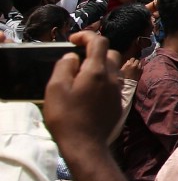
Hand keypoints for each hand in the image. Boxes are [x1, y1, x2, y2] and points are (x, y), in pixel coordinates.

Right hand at [43, 31, 125, 154]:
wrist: (85, 144)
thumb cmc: (66, 116)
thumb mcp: (56, 88)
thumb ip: (64, 66)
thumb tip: (73, 57)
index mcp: (97, 70)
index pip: (99, 41)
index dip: (86, 35)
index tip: (73, 40)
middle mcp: (113, 77)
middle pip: (110, 53)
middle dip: (95, 51)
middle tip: (77, 61)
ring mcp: (119, 90)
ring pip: (115, 68)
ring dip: (101, 66)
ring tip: (83, 76)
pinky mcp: (119, 102)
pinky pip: (115, 83)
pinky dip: (105, 80)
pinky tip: (91, 91)